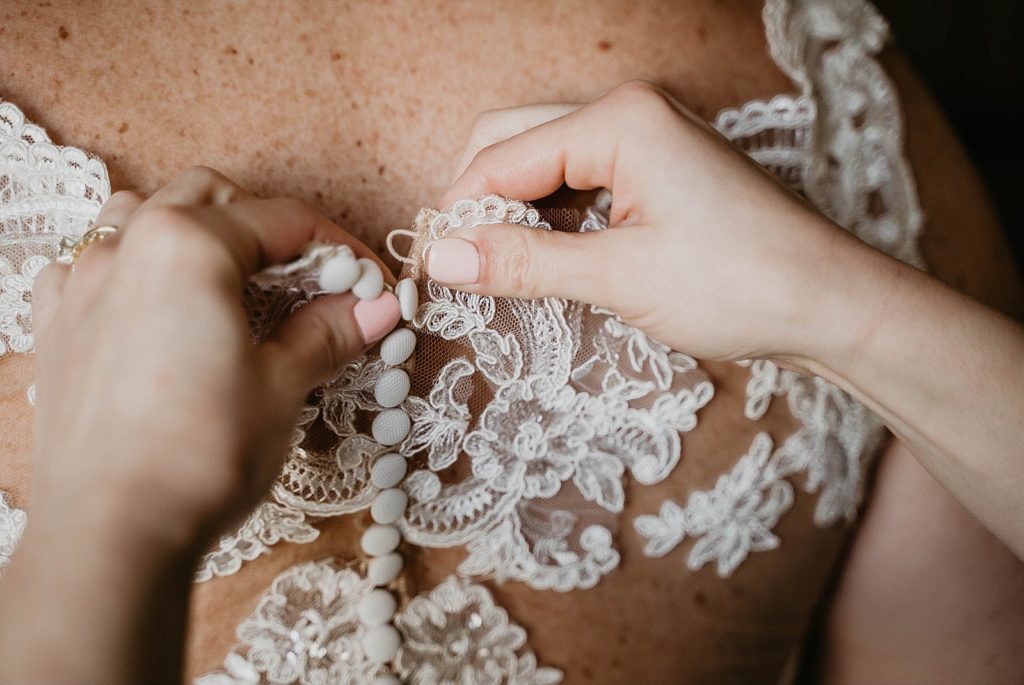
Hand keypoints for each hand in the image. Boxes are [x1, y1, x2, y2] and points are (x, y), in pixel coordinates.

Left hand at [28, 167, 400, 550]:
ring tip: (230, 282)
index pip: (284, 220)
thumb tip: (379, 307)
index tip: (370, 284)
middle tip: (308, 281)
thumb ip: (330, 331)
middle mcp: (126, 246)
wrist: (113, 533)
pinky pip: (89, 266)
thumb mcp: (283, 384)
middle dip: (267, 227)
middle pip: (210, 198)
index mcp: (188, 244)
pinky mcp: (57, 328)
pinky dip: (128, 267)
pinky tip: (151, 306)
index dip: (340, 250)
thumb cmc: (200, 453)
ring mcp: (81, 285)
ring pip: (139, 214)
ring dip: (193, 230)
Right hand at [432, 81, 896, 364]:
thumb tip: (442, 260)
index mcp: (618, 120)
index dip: (459, 213)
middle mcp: (629, 112)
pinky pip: (581, 177)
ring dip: (516, 211)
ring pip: (544, 160)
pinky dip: (554, 215)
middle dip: (482, 203)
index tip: (433, 269)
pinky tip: (550, 257)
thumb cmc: (740, 284)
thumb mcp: (619, 278)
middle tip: (466, 269)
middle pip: (514, 141)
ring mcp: (648, 135)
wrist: (831, 303)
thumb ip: (523, 263)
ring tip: (504, 272)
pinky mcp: (659, 166)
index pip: (501, 156)